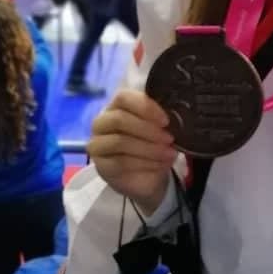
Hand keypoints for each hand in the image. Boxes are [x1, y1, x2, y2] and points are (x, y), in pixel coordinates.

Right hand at [87, 89, 176, 214]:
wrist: (147, 176)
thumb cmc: (153, 144)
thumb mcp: (160, 128)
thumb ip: (161, 118)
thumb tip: (175, 115)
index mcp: (117, 106)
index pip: (123, 97)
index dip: (145, 107)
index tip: (166, 120)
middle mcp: (102, 122)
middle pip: (119, 119)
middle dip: (148, 129)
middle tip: (169, 139)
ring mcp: (98, 145)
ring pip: (120, 142)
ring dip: (149, 148)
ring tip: (169, 154)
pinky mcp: (101, 166)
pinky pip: (121, 162)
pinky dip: (144, 163)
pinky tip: (160, 164)